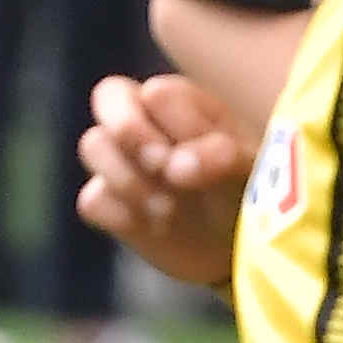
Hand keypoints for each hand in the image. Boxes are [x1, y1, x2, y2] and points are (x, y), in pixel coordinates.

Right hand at [76, 71, 252, 290]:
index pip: (154, 92)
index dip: (168, 125)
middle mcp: (148, 124)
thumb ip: (221, 159)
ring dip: (128, 179)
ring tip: (167, 211)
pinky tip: (154, 229)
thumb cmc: (250, 194)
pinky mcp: (110, 203)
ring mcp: (125, 162)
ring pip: (92, 144)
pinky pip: (91, 199)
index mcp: (184, 103)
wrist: (238, 251)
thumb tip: (177, 164)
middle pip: (107, 96)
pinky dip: (119, 215)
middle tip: (162, 168)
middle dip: (131, 132)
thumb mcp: (250, 174)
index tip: (192, 161)